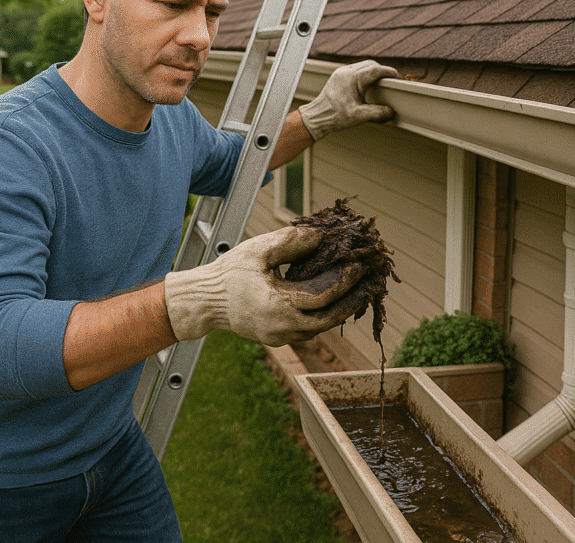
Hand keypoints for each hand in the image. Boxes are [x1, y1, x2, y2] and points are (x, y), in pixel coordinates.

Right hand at [163, 226, 368, 345]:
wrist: (205, 302)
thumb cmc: (228, 274)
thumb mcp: (258, 251)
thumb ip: (291, 242)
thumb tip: (322, 235)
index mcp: (277, 306)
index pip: (322, 297)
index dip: (345, 282)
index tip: (360, 266)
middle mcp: (281, 327)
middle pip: (328, 320)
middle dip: (351, 302)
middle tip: (369, 285)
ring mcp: (279, 337)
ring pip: (319, 329)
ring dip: (339, 310)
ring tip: (356, 291)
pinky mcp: (277, 338)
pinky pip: (308, 331)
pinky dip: (322, 316)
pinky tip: (332, 300)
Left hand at [298, 60, 398, 139]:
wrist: (317, 116)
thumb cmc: (334, 116)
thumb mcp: (360, 116)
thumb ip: (378, 113)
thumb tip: (391, 112)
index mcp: (353, 78)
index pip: (376, 69)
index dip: (389, 72)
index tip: (397, 77)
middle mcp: (347, 72)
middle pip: (370, 64)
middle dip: (382, 71)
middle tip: (391, 81)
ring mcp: (341, 73)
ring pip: (363, 66)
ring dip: (373, 72)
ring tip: (381, 83)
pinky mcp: (338, 76)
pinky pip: (355, 70)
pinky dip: (364, 74)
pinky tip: (367, 84)